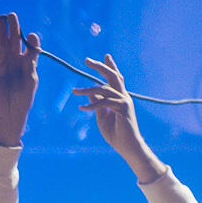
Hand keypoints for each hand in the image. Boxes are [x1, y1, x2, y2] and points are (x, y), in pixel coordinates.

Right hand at [0, 11, 39, 146]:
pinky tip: (0, 30)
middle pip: (17, 41)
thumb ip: (31, 61)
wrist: (9, 111)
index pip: (32, 48)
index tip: (31, 36)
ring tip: (4, 17)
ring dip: (6, 30)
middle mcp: (18, 61)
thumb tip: (32, 44)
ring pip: (6, 43)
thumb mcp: (31, 78)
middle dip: (16, 29)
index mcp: (30, 64)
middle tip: (13, 15)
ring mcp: (6, 63)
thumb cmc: (24, 98)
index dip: (32, 40)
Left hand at [73, 55, 165, 182]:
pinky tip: (82, 108)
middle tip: (87, 60)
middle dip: (100, 67)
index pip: (115, 78)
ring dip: (88, 89)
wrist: (127, 146)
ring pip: (104, 89)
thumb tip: (89, 92)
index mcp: (119, 97)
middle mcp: (123, 97)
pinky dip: (92, 105)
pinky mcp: (123, 109)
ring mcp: (124, 102)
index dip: (110, 66)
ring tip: (74, 91)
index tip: (105, 56)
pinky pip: (104, 103)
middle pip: (112, 77)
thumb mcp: (102, 116)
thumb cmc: (115, 133)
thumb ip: (97, 103)